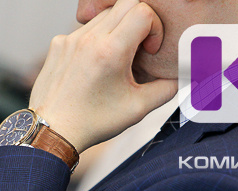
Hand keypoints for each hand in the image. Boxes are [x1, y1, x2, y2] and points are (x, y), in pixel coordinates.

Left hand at [29, 0, 177, 152]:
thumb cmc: (93, 122)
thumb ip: (167, 89)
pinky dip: (96, 40)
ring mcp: (70, 39)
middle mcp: (88, 39)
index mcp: (111, 52)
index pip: (143, 11)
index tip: (148, 52)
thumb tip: (184, 75)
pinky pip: (84, 30)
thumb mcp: (138, 109)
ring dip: (117, 30)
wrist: (53, 131)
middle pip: (125, 4)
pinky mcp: (58, 44)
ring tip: (116, 59)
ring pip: (104, 15)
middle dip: (139, 21)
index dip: (154, 28)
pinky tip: (95, 65)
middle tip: (138, 48)